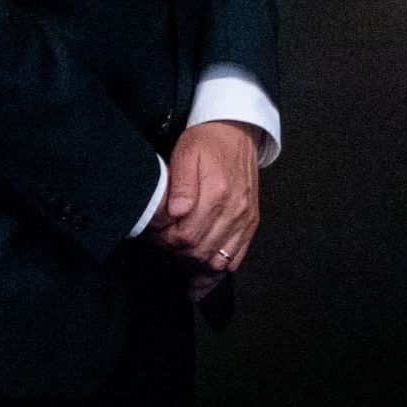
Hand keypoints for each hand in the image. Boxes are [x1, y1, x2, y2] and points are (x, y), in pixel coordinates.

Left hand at [151, 119, 260, 275]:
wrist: (237, 130)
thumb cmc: (207, 141)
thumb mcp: (186, 154)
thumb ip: (180, 185)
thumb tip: (176, 212)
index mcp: (217, 193)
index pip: (186, 236)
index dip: (166, 243)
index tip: (155, 239)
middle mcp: (235, 209)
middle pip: (201, 252)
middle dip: (178, 257)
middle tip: (163, 251)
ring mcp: (245, 217)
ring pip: (220, 261)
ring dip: (198, 269)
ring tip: (181, 270)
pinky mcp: (251, 221)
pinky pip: (237, 257)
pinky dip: (220, 270)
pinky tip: (204, 276)